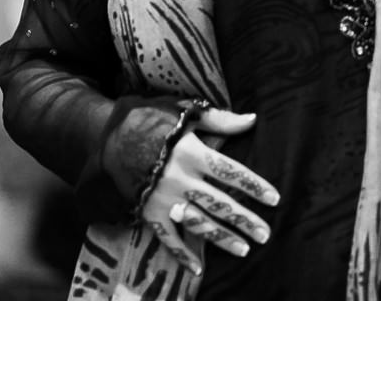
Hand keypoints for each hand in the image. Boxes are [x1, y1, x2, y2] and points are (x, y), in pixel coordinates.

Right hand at [139, 108, 279, 272]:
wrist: (106, 136)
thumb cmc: (150, 120)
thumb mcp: (184, 113)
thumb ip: (220, 120)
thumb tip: (252, 119)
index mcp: (191, 152)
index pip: (231, 172)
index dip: (254, 185)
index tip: (274, 198)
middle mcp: (179, 178)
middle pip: (219, 203)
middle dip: (244, 220)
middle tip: (266, 234)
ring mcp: (163, 198)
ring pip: (198, 222)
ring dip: (222, 238)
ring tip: (244, 250)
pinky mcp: (148, 211)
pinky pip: (166, 236)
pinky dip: (181, 253)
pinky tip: (198, 267)